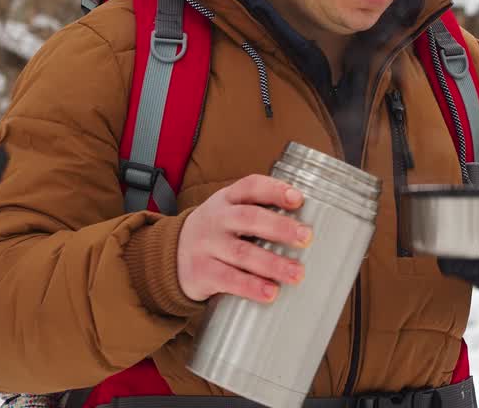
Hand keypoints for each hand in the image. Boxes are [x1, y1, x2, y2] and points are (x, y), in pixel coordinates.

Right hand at [176, 174, 312, 303]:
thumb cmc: (216, 232)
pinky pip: (228, 279)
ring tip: (297, 274)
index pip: (251, 186)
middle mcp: (217, 219)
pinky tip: (270, 293)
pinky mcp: (201, 272)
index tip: (298, 199)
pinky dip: (251, 286)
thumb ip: (260, 212)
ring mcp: (207, 245)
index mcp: (227, 199)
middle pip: (249, 218)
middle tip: (306, 237)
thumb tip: (308, 227)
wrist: (169, 255)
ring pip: (242, 252)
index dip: (275, 190)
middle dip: (280, 227)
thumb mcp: (229, 212)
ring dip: (272, 264)